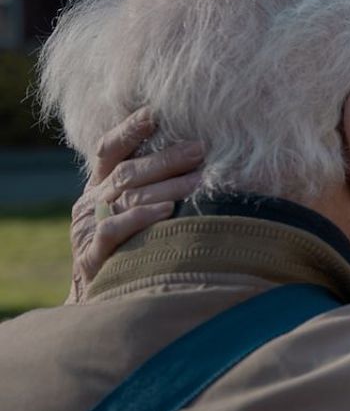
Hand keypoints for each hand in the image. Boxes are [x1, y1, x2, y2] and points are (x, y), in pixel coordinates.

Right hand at [69, 109, 203, 301]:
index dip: (129, 129)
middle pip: (128, 171)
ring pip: (128, 197)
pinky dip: (141, 218)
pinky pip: (114, 230)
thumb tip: (200, 157)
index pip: (110, 149)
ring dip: (167, 186)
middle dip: (166, 158)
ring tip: (200, 180)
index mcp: (98, 187)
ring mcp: (88, 228)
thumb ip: (152, 185)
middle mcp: (91, 202)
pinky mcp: (93, 254)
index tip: (154, 113)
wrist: (101, 297)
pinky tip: (166, 211)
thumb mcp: (133, 212)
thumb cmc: (131, 248)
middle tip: (201, 149)